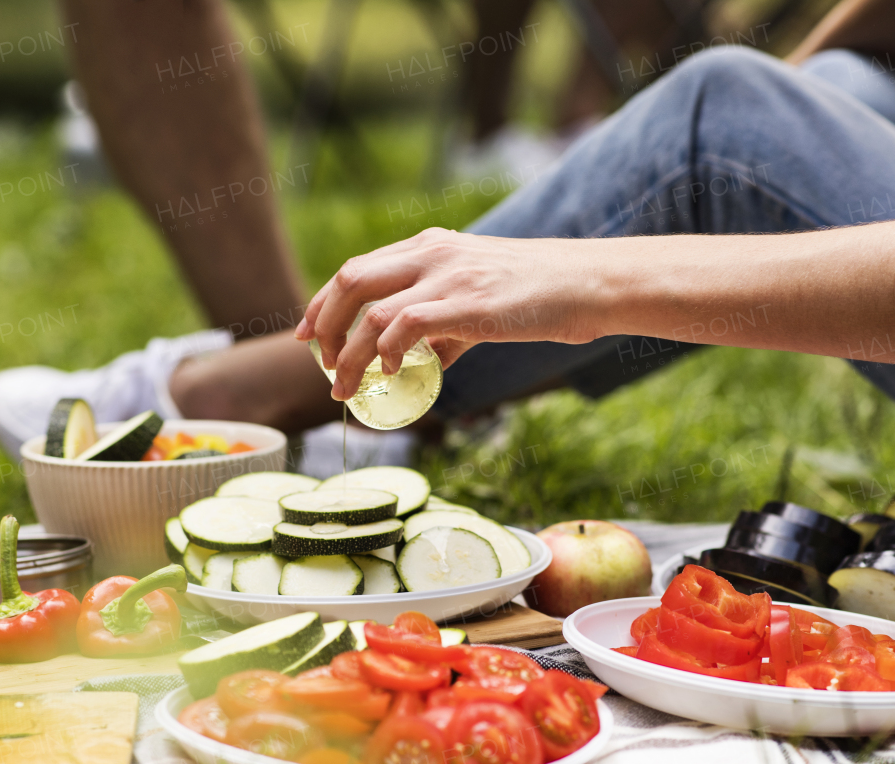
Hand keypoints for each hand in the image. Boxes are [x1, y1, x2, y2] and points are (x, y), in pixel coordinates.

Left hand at [295, 228, 596, 400]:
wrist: (588, 284)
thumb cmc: (539, 295)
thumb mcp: (481, 300)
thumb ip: (444, 329)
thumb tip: (418, 364)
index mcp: (430, 246)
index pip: (357, 269)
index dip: (323, 302)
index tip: (306, 334)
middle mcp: (432, 252)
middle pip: (350, 281)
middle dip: (323, 324)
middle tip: (320, 362)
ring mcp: (448, 275)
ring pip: (370, 310)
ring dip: (348, 353)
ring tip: (345, 386)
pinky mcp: (467, 303)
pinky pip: (405, 326)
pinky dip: (385, 352)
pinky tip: (387, 373)